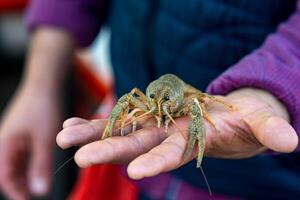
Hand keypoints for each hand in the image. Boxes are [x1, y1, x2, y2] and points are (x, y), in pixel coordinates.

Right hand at [0, 85, 61, 199]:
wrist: (44, 86)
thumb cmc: (44, 108)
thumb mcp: (45, 139)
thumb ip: (41, 165)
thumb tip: (40, 191)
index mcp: (5, 146)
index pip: (6, 178)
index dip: (18, 193)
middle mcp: (4, 144)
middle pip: (8, 173)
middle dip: (20, 186)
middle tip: (37, 194)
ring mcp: (11, 139)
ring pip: (14, 165)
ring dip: (25, 176)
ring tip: (39, 184)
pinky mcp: (19, 134)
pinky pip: (20, 155)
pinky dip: (28, 165)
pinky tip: (40, 168)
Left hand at [56, 88, 297, 179]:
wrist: (230, 113)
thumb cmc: (248, 120)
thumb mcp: (262, 123)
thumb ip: (270, 130)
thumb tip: (290, 141)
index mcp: (194, 141)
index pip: (172, 154)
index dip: (157, 162)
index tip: (136, 173)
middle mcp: (168, 135)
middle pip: (136, 144)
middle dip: (109, 150)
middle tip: (78, 155)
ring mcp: (156, 124)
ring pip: (121, 130)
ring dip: (93, 133)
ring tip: (64, 135)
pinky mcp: (149, 113)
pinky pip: (120, 116)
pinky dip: (98, 118)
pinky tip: (74, 118)